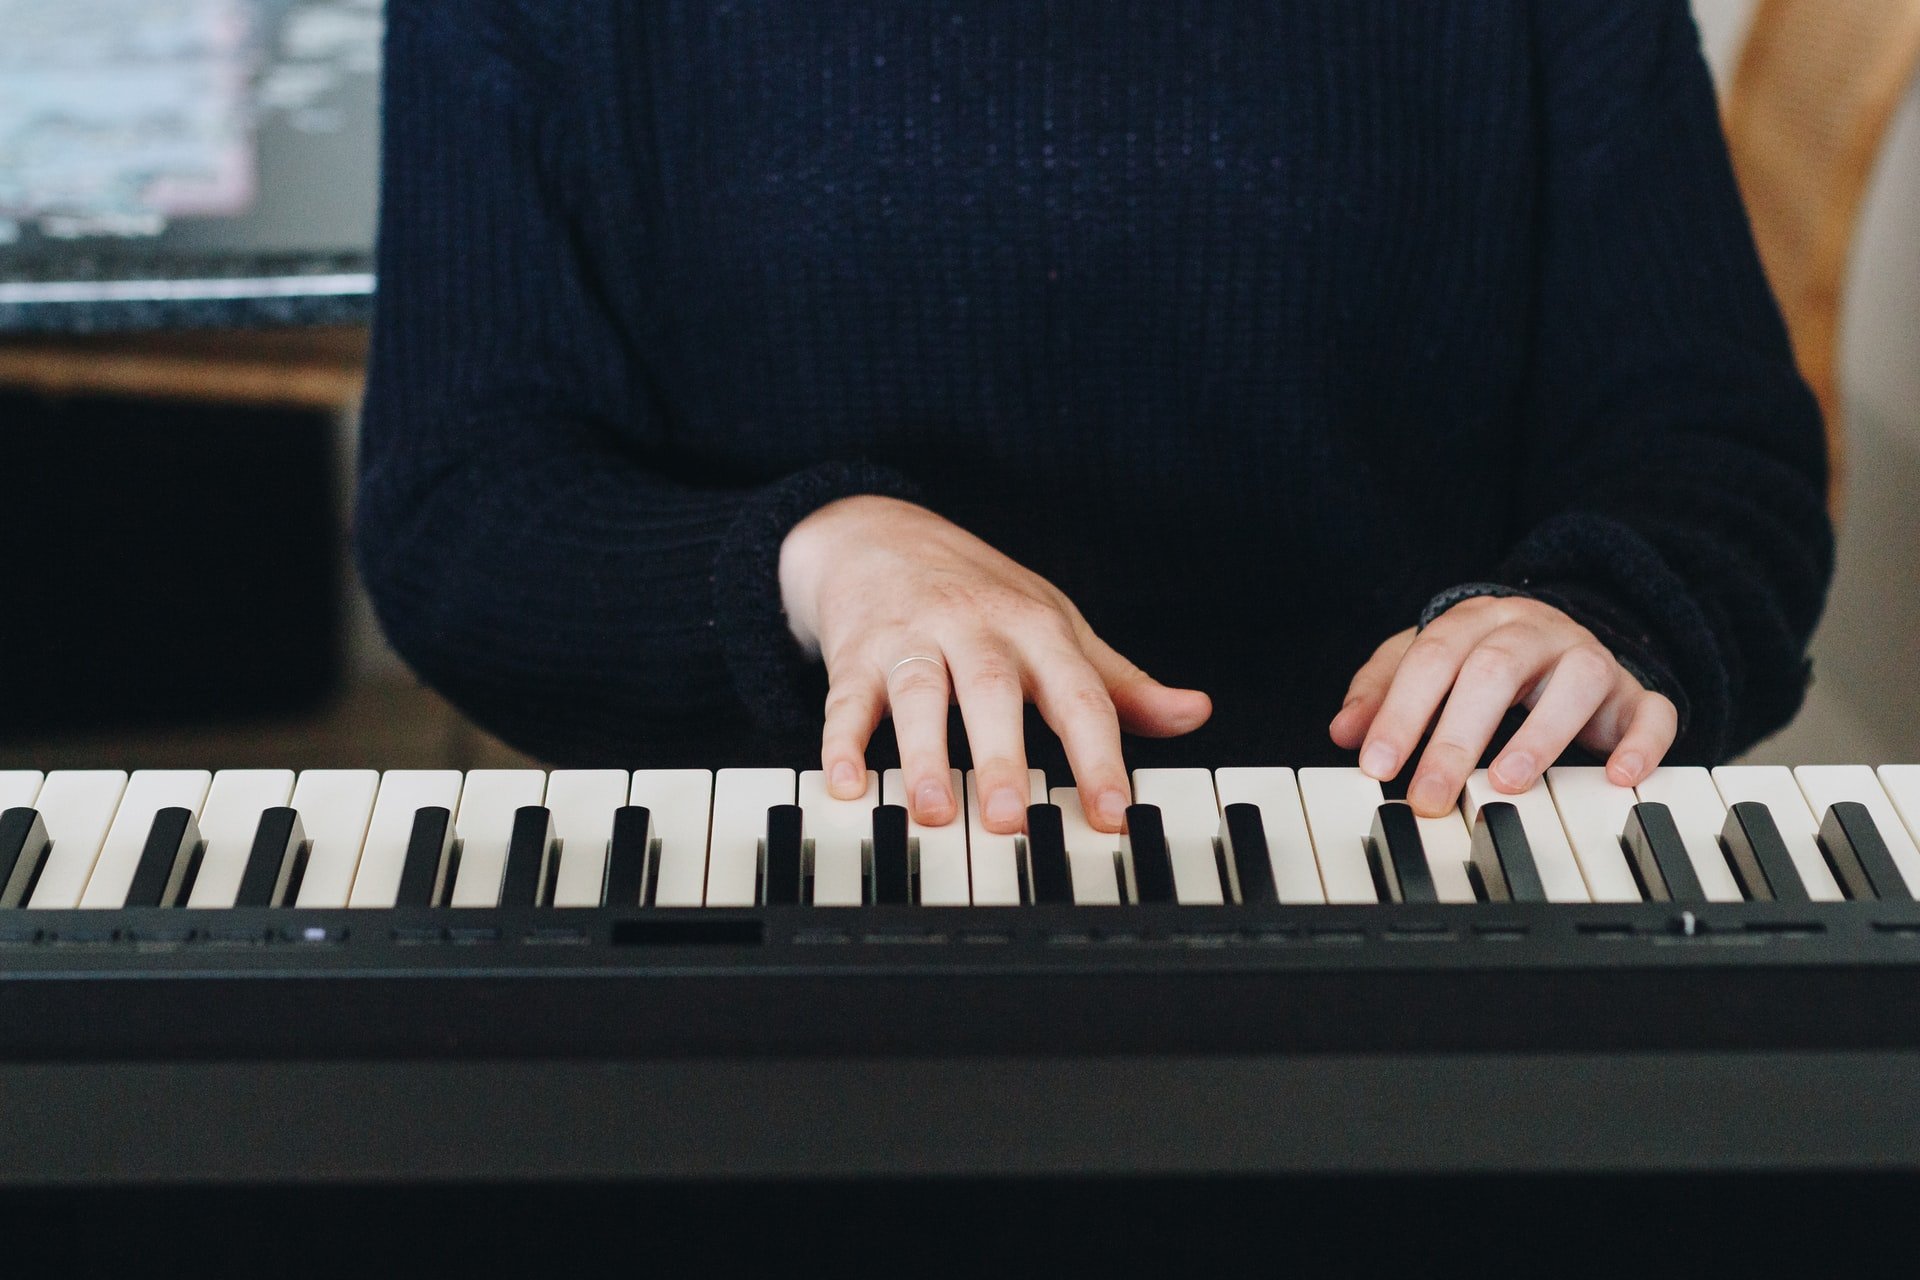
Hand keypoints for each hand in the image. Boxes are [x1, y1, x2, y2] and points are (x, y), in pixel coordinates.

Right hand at [780, 496, 1211, 832]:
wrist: (876, 532)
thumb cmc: (978, 593)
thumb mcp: (1054, 625)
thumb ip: (1117, 682)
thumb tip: (1193, 713)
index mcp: (1036, 628)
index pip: (1077, 694)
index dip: (1099, 757)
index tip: (1114, 814)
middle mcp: (974, 628)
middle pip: (991, 690)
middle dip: (1001, 755)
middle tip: (1009, 820)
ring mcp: (911, 637)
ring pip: (917, 694)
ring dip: (923, 754)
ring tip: (932, 811)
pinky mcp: (854, 652)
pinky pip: (845, 699)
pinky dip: (842, 741)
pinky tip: (846, 784)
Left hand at [1328, 595, 1677, 817]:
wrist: (1560, 633)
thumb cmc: (1481, 658)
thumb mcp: (1424, 664)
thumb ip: (1382, 691)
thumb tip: (1343, 730)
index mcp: (1477, 622)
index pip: (1433, 658)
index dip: (1402, 711)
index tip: (1376, 764)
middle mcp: (1536, 631)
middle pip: (1496, 669)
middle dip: (1459, 736)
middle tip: (1430, 793)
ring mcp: (1590, 659)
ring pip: (1577, 679)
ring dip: (1542, 733)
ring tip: (1508, 781)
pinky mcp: (1636, 694)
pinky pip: (1651, 711)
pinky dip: (1640, 743)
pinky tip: (1617, 777)